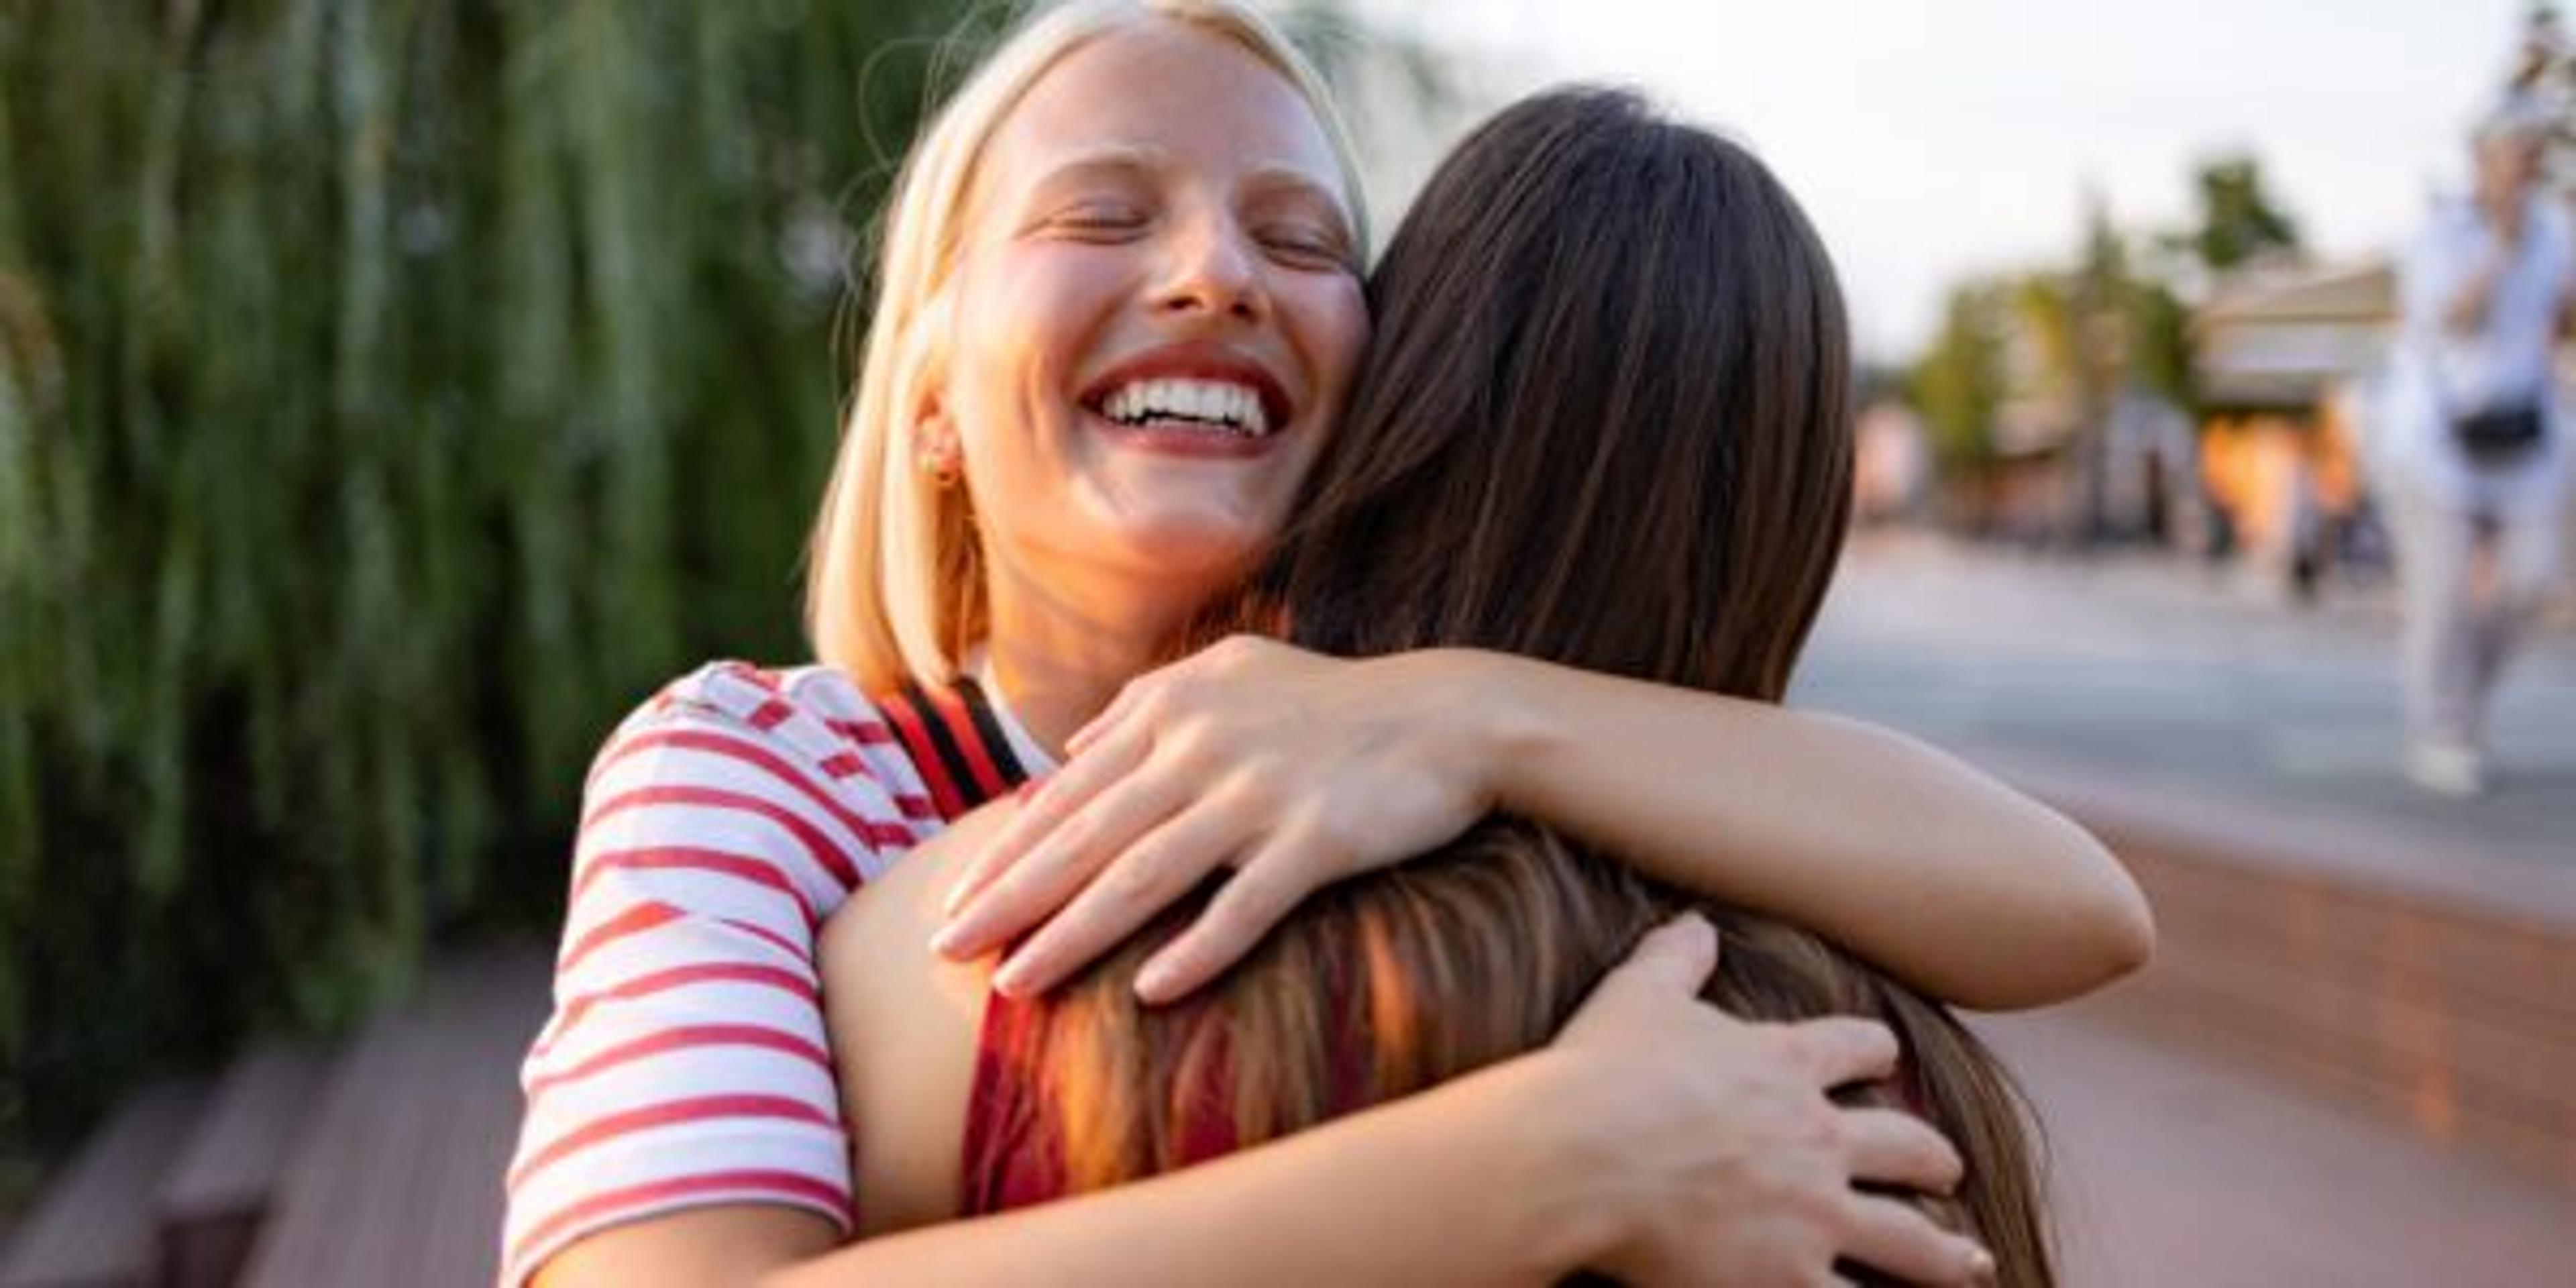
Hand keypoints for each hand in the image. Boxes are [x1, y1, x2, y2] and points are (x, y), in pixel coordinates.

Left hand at [933, 637, 1496, 1001]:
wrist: (1454, 715)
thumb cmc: (1337, 703)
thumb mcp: (1234, 674)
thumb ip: (1148, 705)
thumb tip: (1071, 750)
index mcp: (1177, 705)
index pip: (1070, 787)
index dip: (1006, 848)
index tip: (952, 898)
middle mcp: (1205, 744)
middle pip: (1086, 834)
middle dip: (1007, 897)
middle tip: (943, 950)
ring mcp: (1261, 791)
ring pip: (1144, 874)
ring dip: (1073, 934)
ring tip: (1014, 984)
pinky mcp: (1320, 838)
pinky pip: (1246, 905)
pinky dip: (1197, 949)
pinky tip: (1153, 993)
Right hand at [1542, 916, 1993, 1286]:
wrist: (1583, 1151)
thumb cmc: (1606, 1071)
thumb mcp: (1638, 995)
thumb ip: (1675, 958)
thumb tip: (1696, 923)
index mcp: (1783, 1065)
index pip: (1853, 1048)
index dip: (1872, 1052)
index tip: (1886, 1058)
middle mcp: (1816, 1138)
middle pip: (1903, 1146)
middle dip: (1932, 1158)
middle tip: (1950, 1169)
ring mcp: (1813, 1213)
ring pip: (1908, 1237)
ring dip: (1945, 1253)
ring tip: (1972, 1262)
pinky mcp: (1789, 1277)